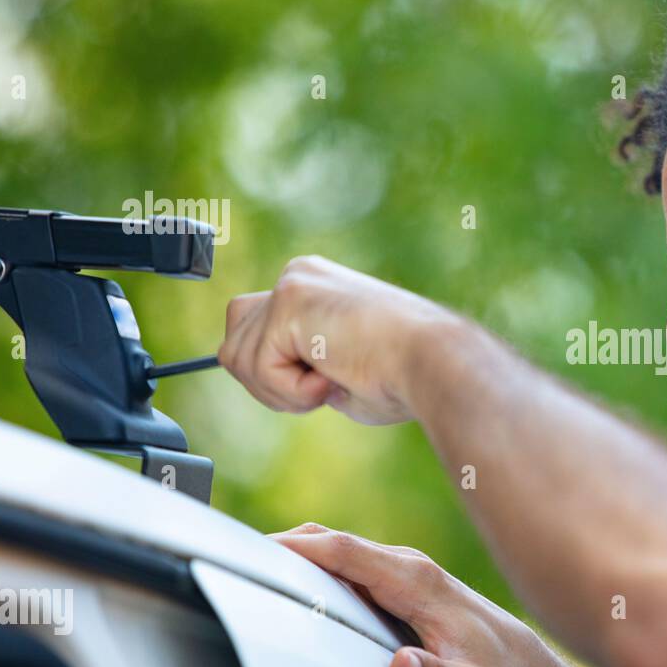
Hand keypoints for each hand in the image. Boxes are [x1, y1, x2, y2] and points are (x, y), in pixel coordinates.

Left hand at [218, 255, 459, 424]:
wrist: (433, 362)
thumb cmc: (402, 376)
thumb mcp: (338, 371)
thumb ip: (301, 367)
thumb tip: (272, 383)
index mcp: (312, 287)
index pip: (254, 330)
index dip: (275, 373)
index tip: (326, 382)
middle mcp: (298, 275)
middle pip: (234, 340)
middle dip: (265, 381)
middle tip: (320, 389)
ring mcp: (291, 284)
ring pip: (237, 358)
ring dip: (281, 391)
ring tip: (331, 383)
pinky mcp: (288, 302)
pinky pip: (258, 367)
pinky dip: (291, 391)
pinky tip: (331, 378)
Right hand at [270, 523, 657, 666]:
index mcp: (421, 583)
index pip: (348, 552)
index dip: (299, 546)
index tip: (257, 545)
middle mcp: (413, 570)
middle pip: (337, 543)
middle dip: (287, 543)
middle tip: (235, 551)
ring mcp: (409, 575)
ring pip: (343, 552)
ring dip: (301, 554)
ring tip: (253, 563)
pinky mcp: (407, 587)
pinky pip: (353, 566)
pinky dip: (320, 566)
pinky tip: (298, 578)